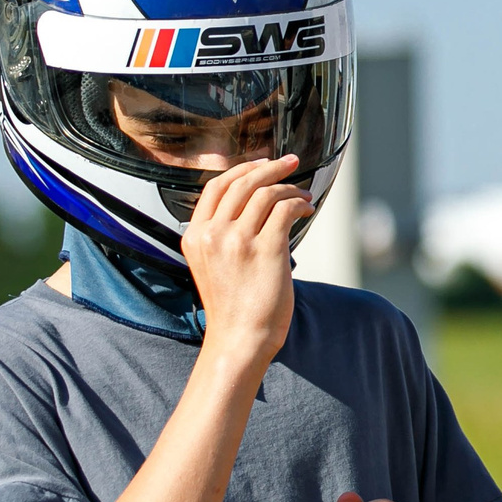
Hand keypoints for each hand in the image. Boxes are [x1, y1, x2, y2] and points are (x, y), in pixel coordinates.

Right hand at [183, 154, 310, 364]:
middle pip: (243, 183)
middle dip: (271, 168)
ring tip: (304, 194)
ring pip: (267, 193)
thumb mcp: (211, 264)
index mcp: (195, 236)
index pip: (215, 186)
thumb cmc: (232, 305)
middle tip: (291, 162)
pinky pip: (286, 209)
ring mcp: (238, 242)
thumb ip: (220, 233)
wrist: (240, 338)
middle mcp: (213, 234)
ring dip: (290, 188)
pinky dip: (299, 203)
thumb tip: (253, 201)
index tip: (263, 163)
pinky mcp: (266, 250)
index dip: (242, 169)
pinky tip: (306, 208)